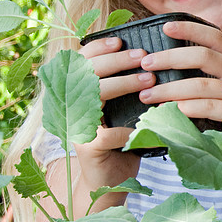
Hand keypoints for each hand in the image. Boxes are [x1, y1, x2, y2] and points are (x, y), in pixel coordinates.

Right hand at [72, 35, 150, 189]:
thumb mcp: (122, 108)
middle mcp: (70, 106)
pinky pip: (110, 132)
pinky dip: (134, 128)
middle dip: (116, 62)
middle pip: (86, 74)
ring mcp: (76, 126)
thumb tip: (149, 59)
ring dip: (123, 84)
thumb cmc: (121, 138)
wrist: (111, 180)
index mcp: (75, 92)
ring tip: (149, 80)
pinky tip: (152, 126)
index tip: (120, 41)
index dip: (98, 48)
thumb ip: (124, 86)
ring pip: (94, 96)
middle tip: (143, 57)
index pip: (79, 62)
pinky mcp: (87, 147)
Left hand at [135, 20, 221, 131]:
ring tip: (148, 95)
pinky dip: (187, 108)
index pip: (215, 35)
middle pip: (203, 56)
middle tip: (146, 63)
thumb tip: (177, 68)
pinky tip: (171, 110)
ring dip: (169, 89)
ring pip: (200, 85)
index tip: (165, 26)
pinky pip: (210, 108)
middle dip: (170, 58)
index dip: (190, 28)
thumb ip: (218, 74)